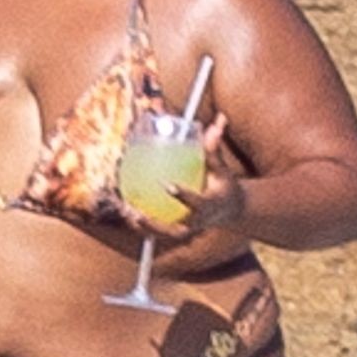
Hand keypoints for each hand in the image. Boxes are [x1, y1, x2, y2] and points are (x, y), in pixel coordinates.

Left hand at [128, 114, 244, 243]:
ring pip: (162, 234)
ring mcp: (186, 232)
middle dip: (154, 225)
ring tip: (126, 213)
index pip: (196, 202)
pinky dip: (141, 225)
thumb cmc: (223, 184)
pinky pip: (157, 232)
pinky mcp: (178, 233)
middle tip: (137, 213)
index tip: (168, 185)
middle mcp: (197, 224)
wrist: (231, 210)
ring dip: (143, 227)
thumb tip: (217, 121)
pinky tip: (125, 211)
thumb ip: (214, 149)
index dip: (182, 195)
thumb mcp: (222, 169)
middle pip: (173, 230)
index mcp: (209, 207)